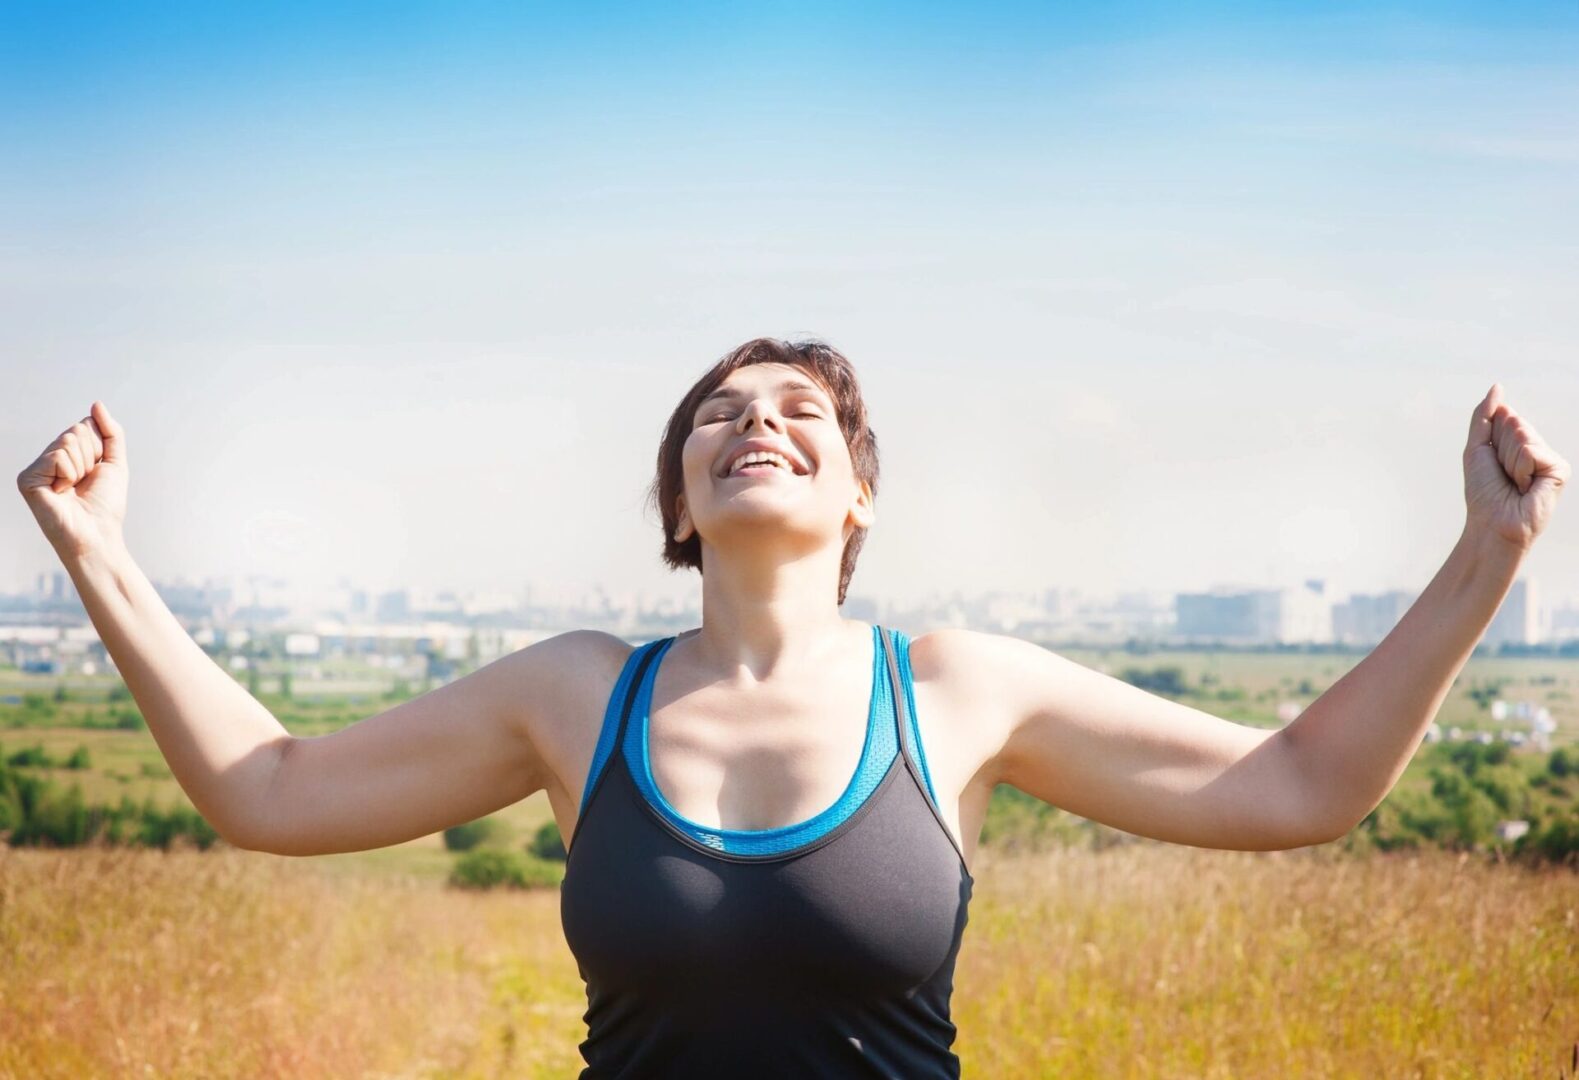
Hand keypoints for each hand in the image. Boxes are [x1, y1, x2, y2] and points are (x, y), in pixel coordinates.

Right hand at [15, 401, 129, 560]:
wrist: (98, 534)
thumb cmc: (106, 504)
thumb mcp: (115, 462)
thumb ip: (110, 432)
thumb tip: (97, 404)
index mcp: (67, 454)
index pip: (85, 426)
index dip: (100, 448)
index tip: (96, 473)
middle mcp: (49, 458)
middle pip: (77, 430)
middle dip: (91, 456)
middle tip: (85, 482)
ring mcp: (36, 468)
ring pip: (67, 441)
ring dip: (82, 467)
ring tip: (74, 488)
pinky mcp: (27, 478)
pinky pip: (57, 456)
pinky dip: (69, 474)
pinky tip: (62, 492)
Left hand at [1462, 384, 1568, 552]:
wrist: (1491, 524)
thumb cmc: (1483, 492)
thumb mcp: (1477, 448)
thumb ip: (1484, 416)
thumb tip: (1497, 387)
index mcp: (1518, 441)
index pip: (1503, 416)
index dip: (1490, 439)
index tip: (1492, 462)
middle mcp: (1536, 447)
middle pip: (1512, 422)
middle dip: (1499, 449)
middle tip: (1503, 475)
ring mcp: (1549, 458)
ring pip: (1522, 434)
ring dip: (1508, 461)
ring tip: (1513, 483)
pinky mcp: (1559, 469)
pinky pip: (1531, 451)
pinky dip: (1520, 469)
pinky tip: (1525, 487)